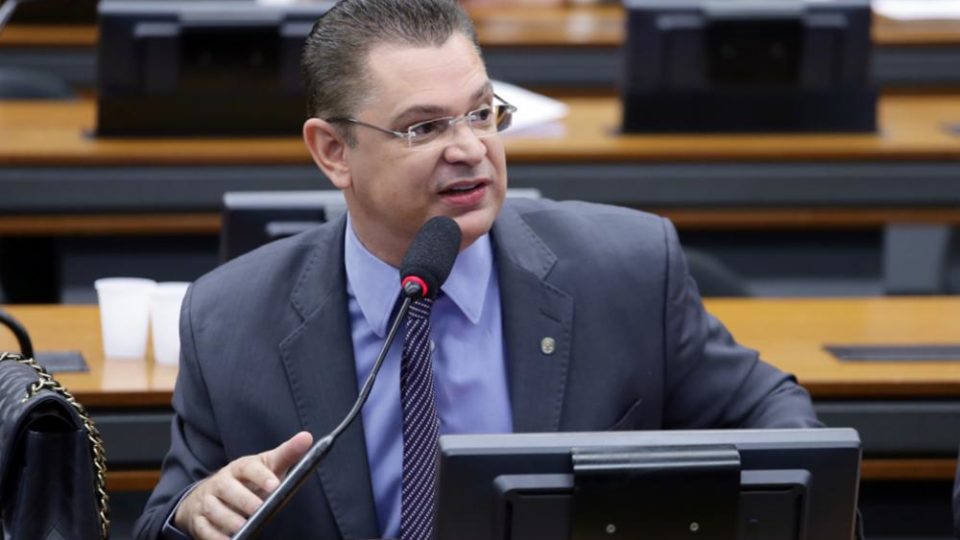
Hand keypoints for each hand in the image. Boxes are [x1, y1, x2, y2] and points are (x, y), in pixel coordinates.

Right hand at [174, 431, 312, 539]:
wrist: (212, 493)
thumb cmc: (248, 480)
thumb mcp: (267, 465)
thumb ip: (287, 454)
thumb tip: (307, 437)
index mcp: (239, 467)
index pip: (248, 467)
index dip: (261, 475)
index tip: (275, 485)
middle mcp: (221, 482)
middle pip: (227, 488)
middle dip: (243, 499)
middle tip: (259, 508)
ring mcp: (208, 500)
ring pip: (213, 508)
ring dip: (227, 518)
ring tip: (243, 526)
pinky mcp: (199, 519)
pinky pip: (204, 528)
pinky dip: (214, 536)